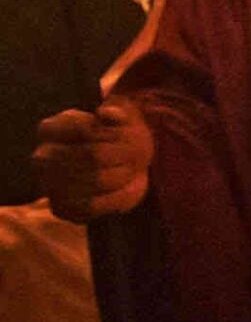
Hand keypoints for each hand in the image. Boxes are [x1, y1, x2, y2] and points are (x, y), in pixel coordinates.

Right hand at [37, 102, 142, 220]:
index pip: (84, 128)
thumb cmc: (117, 140)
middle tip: (136, 155)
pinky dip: (118, 196)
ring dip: (125, 175)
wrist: (118, 170)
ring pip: (98, 180)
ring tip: (130, 170)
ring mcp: (48, 183)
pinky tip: (123, 188)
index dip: (113, 132)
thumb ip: (117, 115)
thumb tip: (106, 114)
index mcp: (50, 129)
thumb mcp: (121, 121)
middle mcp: (42, 157)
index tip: (124, 133)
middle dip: (124, 155)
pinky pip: (95, 205)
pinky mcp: (61, 207)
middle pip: (95, 155)